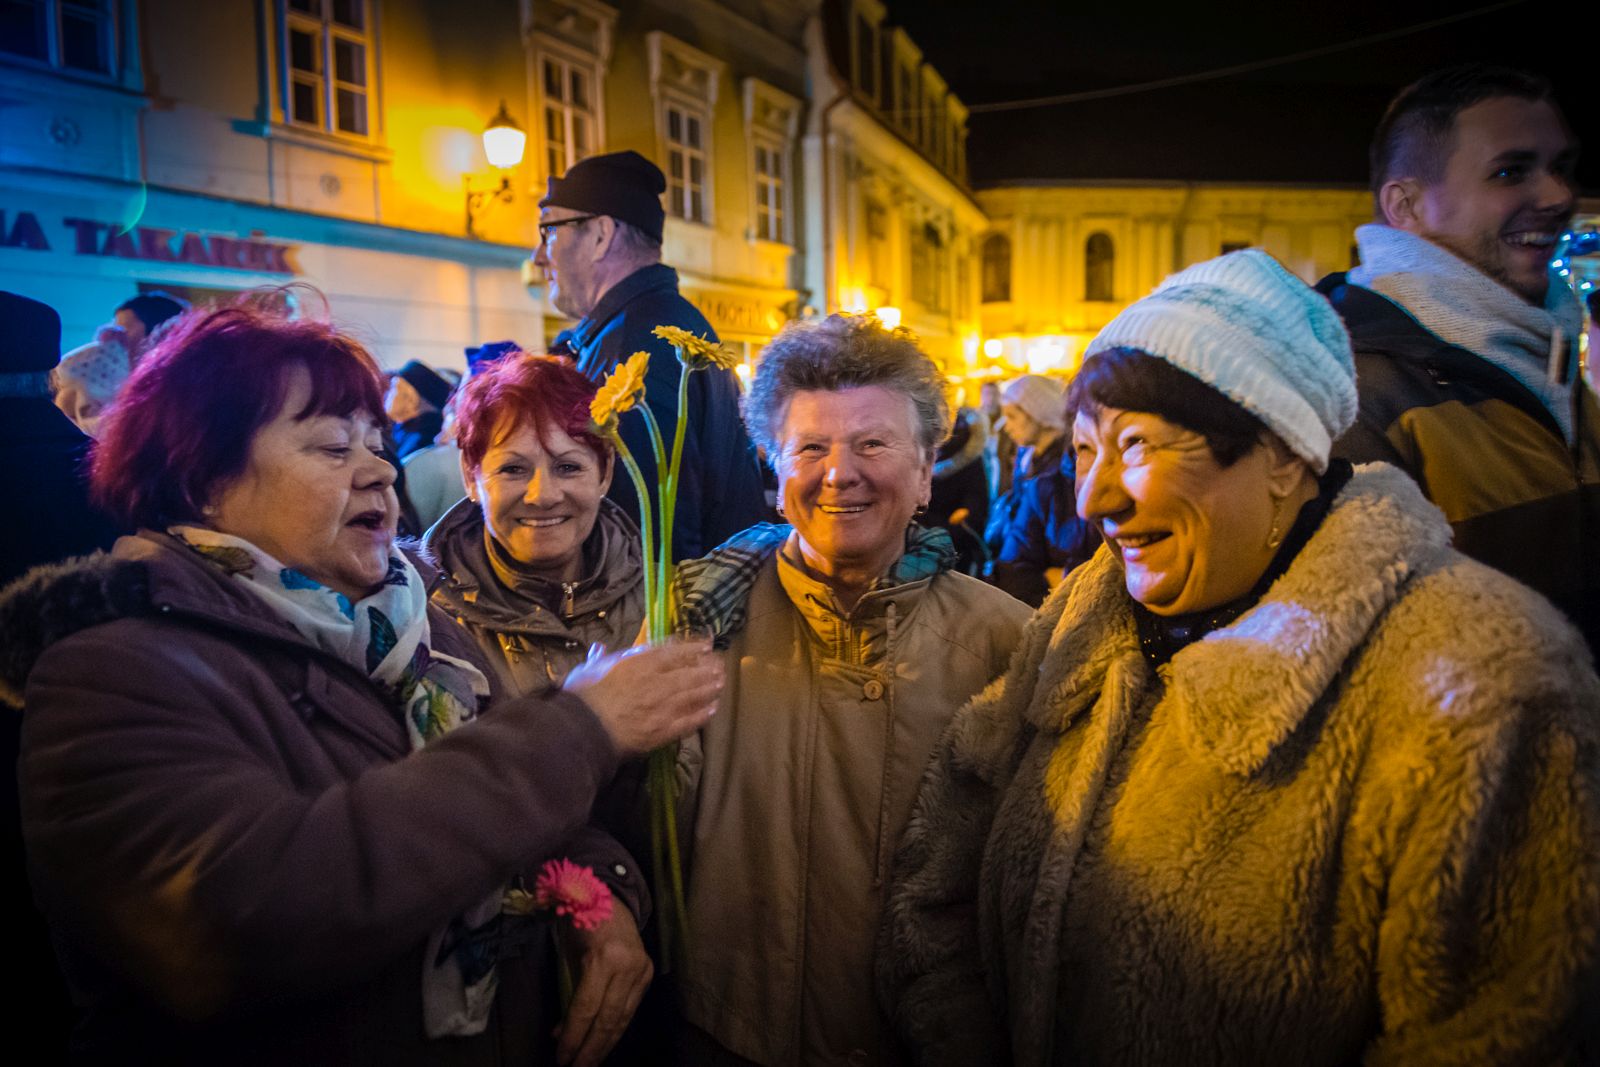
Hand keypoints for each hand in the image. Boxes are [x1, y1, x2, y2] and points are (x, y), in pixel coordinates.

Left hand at [554, 908, 652, 1066]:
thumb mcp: (568, 955)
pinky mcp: (647, 972)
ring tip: (590, 1063)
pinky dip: (616, 1027)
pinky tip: (604, 1042)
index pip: (587, 1008)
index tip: (562, 1058)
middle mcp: (627, 966)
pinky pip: (631, 1008)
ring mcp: (641, 969)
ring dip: (605, 1044)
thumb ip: (569, 993)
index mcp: (603, 958)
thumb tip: (562, 1031)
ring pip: (623, 1018)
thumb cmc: (579, 922)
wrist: (608, 894)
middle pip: (608, 1019)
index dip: (574, 1037)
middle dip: (591, 1049)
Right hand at [563, 640, 721, 757]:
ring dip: (708, 689)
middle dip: (706, 668)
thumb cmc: (583, 696)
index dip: (692, 648)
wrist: (584, 728)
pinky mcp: (663, 731)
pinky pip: (688, 722)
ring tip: (720, 684)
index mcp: (639, 664)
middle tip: (720, 666)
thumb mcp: (588, 669)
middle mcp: (657, 682)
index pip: (672, 652)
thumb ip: (599, 658)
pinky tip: (711, 711)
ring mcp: (663, 707)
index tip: (707, 645)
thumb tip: (599, 648)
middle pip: (688, 673)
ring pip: (692, 695)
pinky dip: (701, 716)